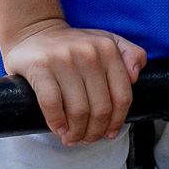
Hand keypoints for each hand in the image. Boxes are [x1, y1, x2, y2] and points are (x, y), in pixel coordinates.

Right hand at [0, 18, 146, 145]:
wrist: (33, 30)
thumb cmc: (73, 44)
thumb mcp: (106, 41)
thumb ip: (130, 54)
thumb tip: (135, 76)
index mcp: (107, 48)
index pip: (122, 97)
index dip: (117, 122)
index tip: (108, 133)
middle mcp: (87, 52)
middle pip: (100, 108)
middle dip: (94, 132)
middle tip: (87, 139)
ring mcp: (62, 58)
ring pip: (78, 110)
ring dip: (76, 132)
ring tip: (72, 137)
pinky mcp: (39, 66)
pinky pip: (52, 104)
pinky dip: (56, 122)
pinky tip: (58, 128)